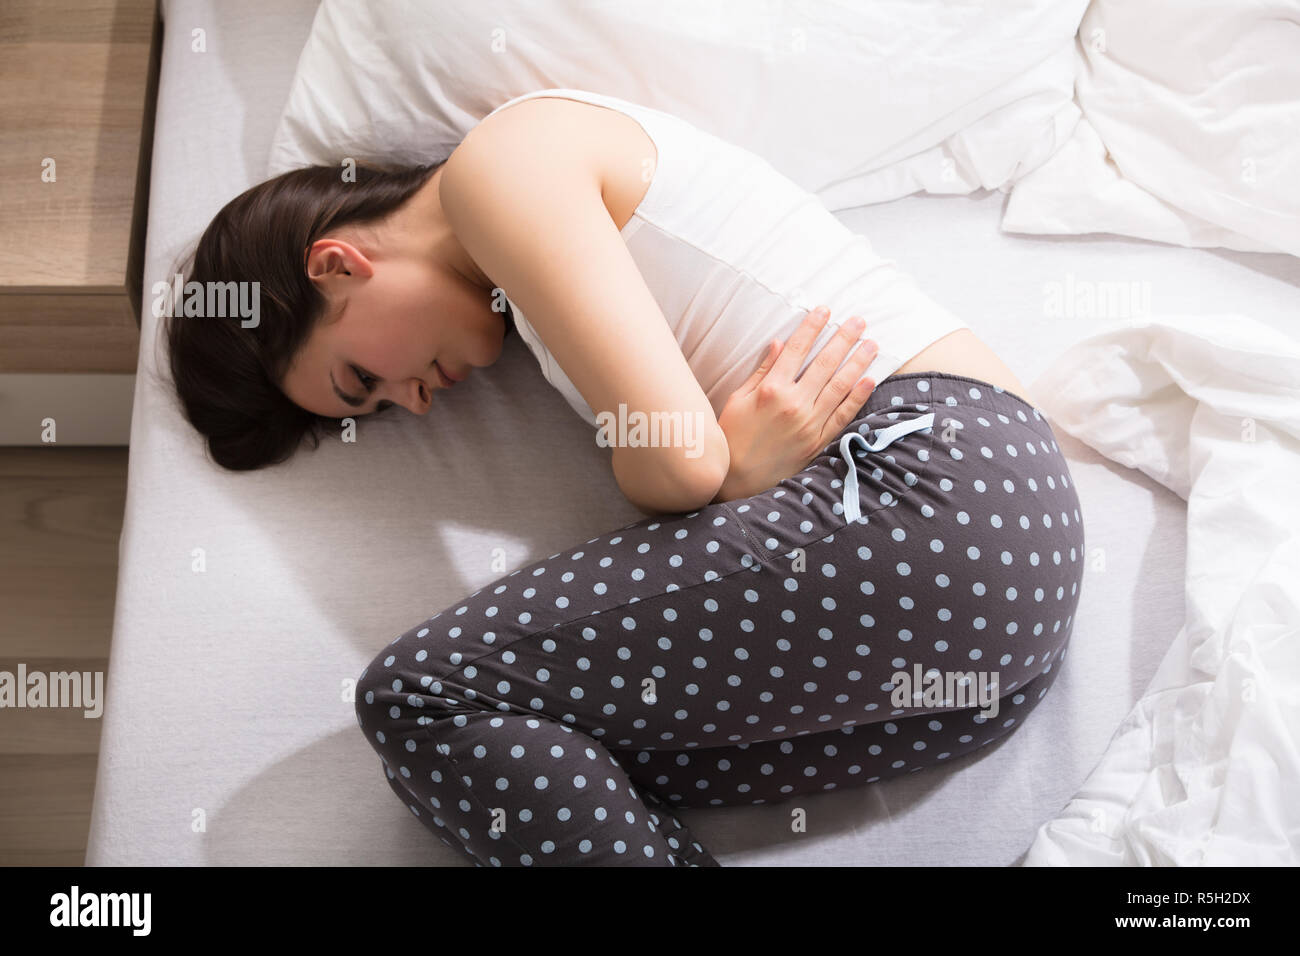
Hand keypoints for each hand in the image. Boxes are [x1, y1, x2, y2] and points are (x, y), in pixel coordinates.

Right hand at [713, 305, 877, 501]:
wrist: (738, 481)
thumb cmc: (732, 437)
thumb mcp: (737, 400)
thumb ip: (761, 371)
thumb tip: (779, 344)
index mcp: (770, 390)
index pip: (797, 350)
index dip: (812, 327)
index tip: (825, 311)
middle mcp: (793, 404)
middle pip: (825, 363)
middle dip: (844, 338)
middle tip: (859, 320)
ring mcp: (808, 424)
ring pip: (840, 386)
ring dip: (858, 362)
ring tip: (871, 343)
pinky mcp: (818, 442)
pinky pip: (843, 415)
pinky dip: (858, 397)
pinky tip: (869, 379)